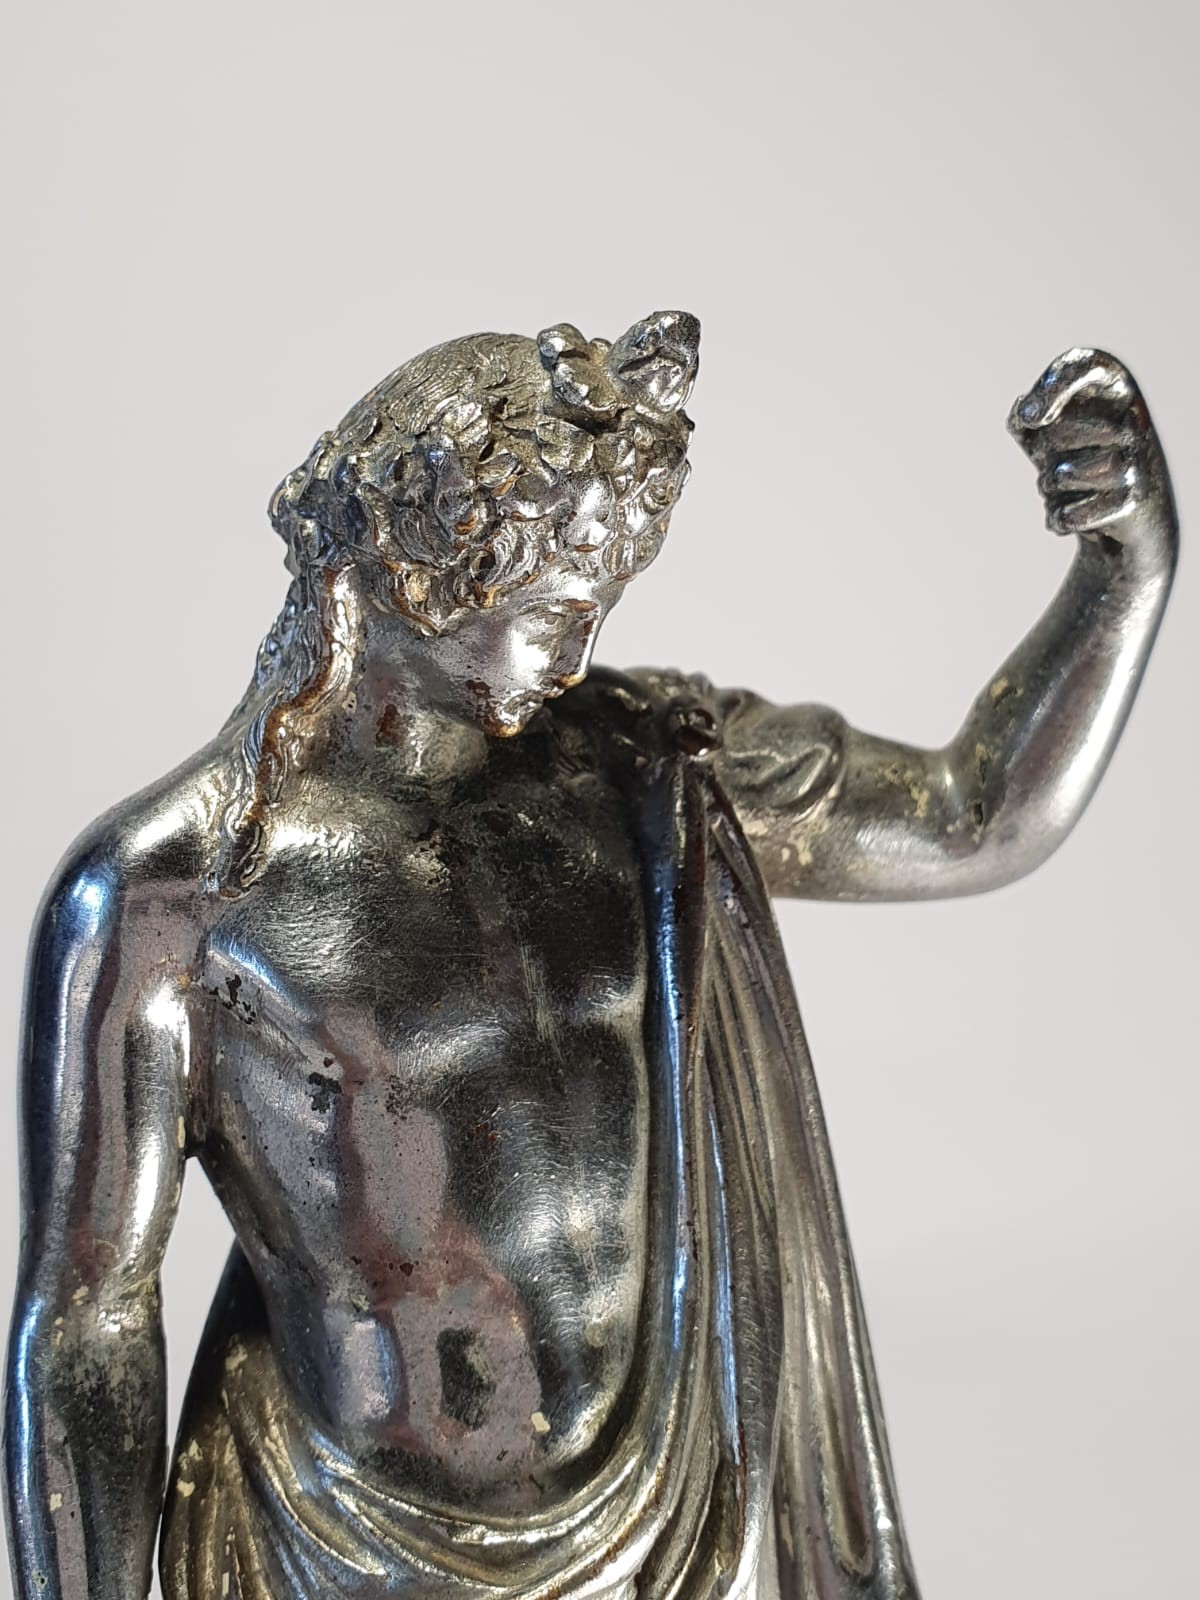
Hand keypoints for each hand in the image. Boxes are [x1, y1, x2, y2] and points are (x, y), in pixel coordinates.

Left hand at [1008, 348, 1177, 552]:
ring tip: (1065, 489)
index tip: (1028, 417)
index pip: (1085, 367)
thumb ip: (1026, 418)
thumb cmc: (1081, 462)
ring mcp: (1137, 459)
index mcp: (1113, 388)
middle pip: (1055, 432)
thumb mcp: (1047, 436)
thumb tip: (1024, 414)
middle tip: (1055, 462)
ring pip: (1063, 474)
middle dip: (1041, 454)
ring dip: (1048, 488)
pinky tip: (1072, 516)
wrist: (1126, 517)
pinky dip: (1058, 519)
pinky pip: (1070, 513)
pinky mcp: (1134, 500)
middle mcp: (1132, 418)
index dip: (1052, 387)